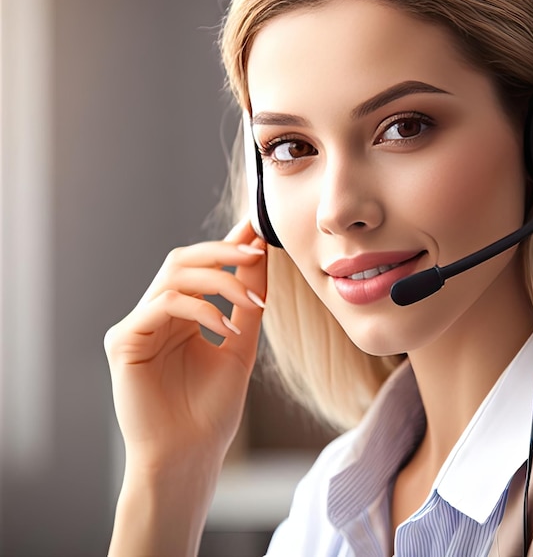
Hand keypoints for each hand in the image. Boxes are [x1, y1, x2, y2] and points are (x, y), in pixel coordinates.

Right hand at [104, 219, 266, 473]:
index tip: (255, 227)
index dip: (226, 244)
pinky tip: (225, 329)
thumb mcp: (240, 344)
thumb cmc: (212, 408)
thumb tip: (259, 251)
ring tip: (250, 301)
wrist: (190, 454)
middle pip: (183, 260)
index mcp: (181, 314)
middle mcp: (157, 314)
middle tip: (256, 250)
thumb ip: (246, 299)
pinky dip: (199, 309)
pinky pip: (162, 304)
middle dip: (222, 251)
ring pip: (173, 275)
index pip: (201, 267)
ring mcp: (138, 325)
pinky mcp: (124, 340)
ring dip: (217, 280)